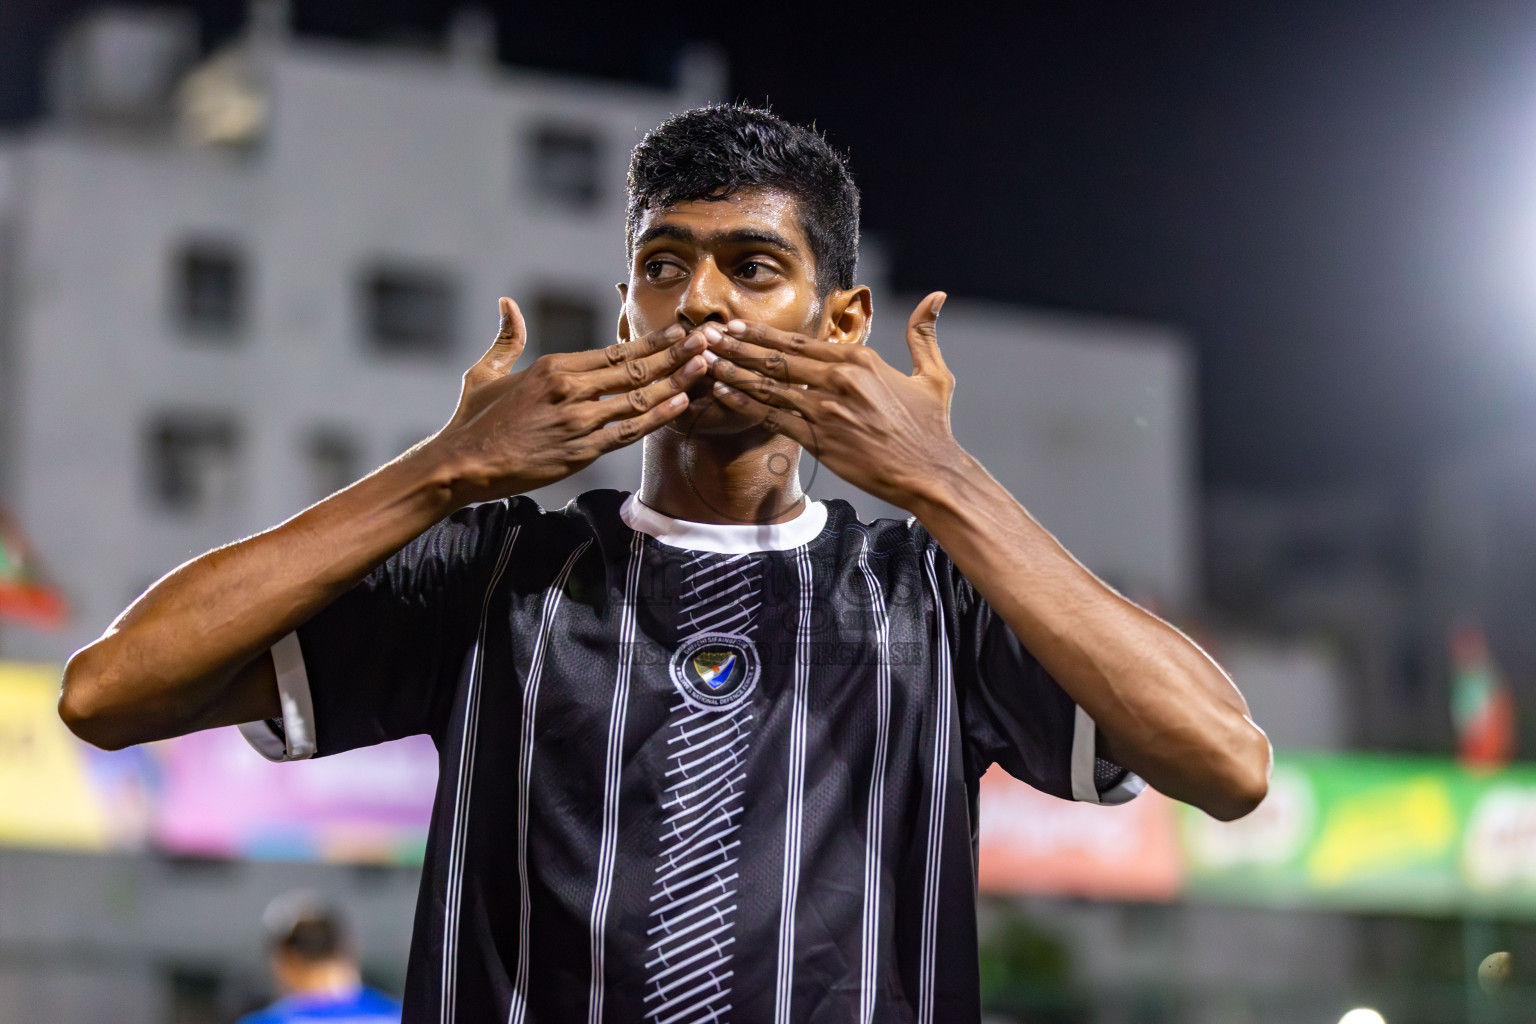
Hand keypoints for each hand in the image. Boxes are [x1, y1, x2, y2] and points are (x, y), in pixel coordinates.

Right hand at [432, 297, 708, 503]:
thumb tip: (507, 303)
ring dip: (677, 380)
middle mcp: (571, 389)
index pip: (615, 351)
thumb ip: (507, 338)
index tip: (678, 331)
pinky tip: (682, 404)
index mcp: (554, 367)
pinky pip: (629, 432)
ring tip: (705, 365)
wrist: (463, 464)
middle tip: (707, 338)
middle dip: (675, 352)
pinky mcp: (582, 451)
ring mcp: (579, 421)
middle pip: (635, 368)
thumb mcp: (486, 372)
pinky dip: (658, 417)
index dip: (651, 341)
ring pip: (639, 398)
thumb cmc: (473, 420)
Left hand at [703, 292, 968, 510]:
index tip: (736, 325)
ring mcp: (826, 409)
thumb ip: (923, 334)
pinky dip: (746, 404)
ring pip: (769, 386)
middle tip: (706, 336)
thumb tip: (936, 296)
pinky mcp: (819, 439)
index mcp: (860, 359)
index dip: (763, 333)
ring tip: (705, 362)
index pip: (800, 341)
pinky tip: (724, 394)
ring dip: (734, 372)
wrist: (929, 472)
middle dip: (738, 346)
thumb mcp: (933, 374)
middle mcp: (839, 379)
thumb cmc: (930, 427)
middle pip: (777, 358)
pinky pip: (773, 418)